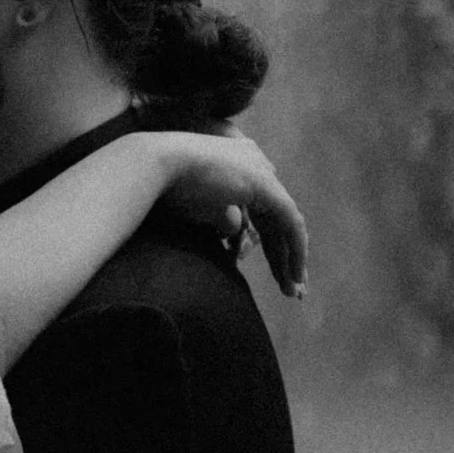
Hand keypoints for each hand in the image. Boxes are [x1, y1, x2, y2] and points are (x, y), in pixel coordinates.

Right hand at [140, 131, 308, 297]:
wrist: (158, 165)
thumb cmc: (167, 186)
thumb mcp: (199, 206)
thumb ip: (221, 216)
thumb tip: (233, 231)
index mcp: (238, 164)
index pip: (259, 208)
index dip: (266, 241)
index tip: (268, 269)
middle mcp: (255, 163)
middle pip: (275, 217)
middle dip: (283, 254)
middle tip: (291, 285)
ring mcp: (262, 172)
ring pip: (286, 223)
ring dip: (290, 258)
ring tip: (294, 289)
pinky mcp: (266, 186)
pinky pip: (290, 223)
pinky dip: (294, 250)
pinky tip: (295, 273)